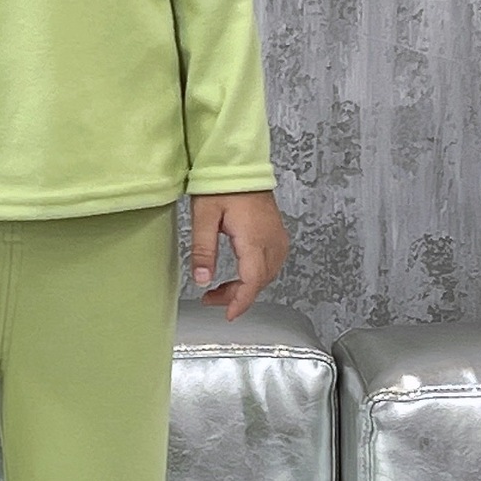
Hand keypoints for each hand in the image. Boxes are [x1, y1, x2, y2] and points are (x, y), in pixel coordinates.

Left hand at [188, 189, 289, 321]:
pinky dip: (256, 274)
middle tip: (211, 299)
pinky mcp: (277, 233)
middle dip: (237, 296)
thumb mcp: (204, 217)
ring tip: (221, 290)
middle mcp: (272, 241)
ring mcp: (278, 237)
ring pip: (267, 274)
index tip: (229, 315)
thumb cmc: (222, 185)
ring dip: (247, 286)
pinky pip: (271, 263)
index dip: (240, 301)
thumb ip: (203, 250)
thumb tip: (202, 280)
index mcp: (254, 239)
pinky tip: (240, 274)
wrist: (241, 164)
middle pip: (260, 281)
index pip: (252, 281)